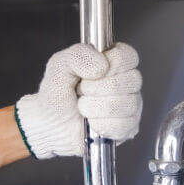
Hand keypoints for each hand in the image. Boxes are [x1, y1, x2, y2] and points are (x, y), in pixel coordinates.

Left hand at [15, 43, 142, 158]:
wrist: (51, 130)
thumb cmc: (56, 99)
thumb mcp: (58, 69)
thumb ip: (77, 56)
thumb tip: (101, 65)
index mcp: (111, 62)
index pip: (128, 55)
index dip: (110, 64)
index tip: (91, 73)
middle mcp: (124, 82)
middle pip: (131, 79)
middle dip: (97, 88)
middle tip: (81, 92)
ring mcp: (130, 105)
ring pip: (128, 103)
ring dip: (97, 107)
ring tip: (84, 108)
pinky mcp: (129, 127)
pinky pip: (124, 124)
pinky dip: (101, 125)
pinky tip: (92, 124)